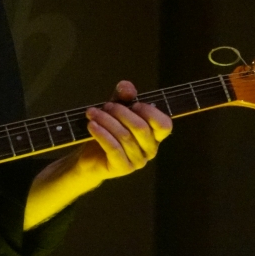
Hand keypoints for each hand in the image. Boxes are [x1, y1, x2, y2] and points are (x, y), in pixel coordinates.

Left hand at [23, 80, 172, 229]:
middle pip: (141, 128)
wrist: (90, 157)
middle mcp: (150, 149)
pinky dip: (102, 134)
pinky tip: (91, 125)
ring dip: (106, 121)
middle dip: (121, 112)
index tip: (133, 103)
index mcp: (154, 135)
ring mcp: (137, 161)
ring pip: (125, 137)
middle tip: (105, 106)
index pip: (164, 125)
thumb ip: (123, 97)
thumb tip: (127, 87)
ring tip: (92, 113)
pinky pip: (114, 148)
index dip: (150, 112)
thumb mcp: (116, 109)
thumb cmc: (108, 131)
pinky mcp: (122, 168)